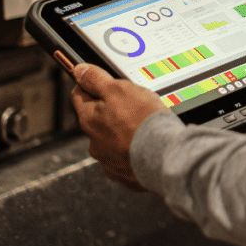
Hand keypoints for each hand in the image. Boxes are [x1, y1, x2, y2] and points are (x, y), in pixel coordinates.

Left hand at [70, 63, 167, 191]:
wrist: (166, 155)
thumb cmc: (143, 121)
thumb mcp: (118, 89)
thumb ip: (96, 79)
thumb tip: (79, 71)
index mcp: (89, 120)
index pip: (79, 95)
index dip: (91, 84)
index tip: (102, 81)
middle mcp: (94, 143)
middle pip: (97, 119)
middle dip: (110, 110)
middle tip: (132, 104)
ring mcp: (109, 161)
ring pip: (112, 139)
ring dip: (122, 132)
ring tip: (143, 125)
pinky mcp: (125, 174)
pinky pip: (125, 157)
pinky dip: (132, 150)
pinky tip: (146, 143)